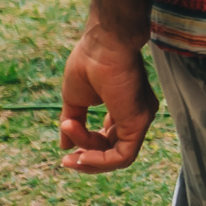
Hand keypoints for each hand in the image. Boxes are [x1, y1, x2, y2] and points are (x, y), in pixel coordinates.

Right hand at [59, 17, 156, 172]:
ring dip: (90, 160)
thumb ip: (73, 124)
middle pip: (113, 150)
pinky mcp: (139, 122)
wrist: (103, 44)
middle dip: (88, 159)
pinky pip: (123, 155)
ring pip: (117, 156)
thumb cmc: (89, 62)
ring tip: (71, 157)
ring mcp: (140, 119)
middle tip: (67, 162)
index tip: (65, 150)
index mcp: (122, 108)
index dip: (86, 146)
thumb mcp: (75, 99)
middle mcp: (135, 115)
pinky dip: (101, 160)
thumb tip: (65, 146)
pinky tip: (81, 155)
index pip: (108, 139)